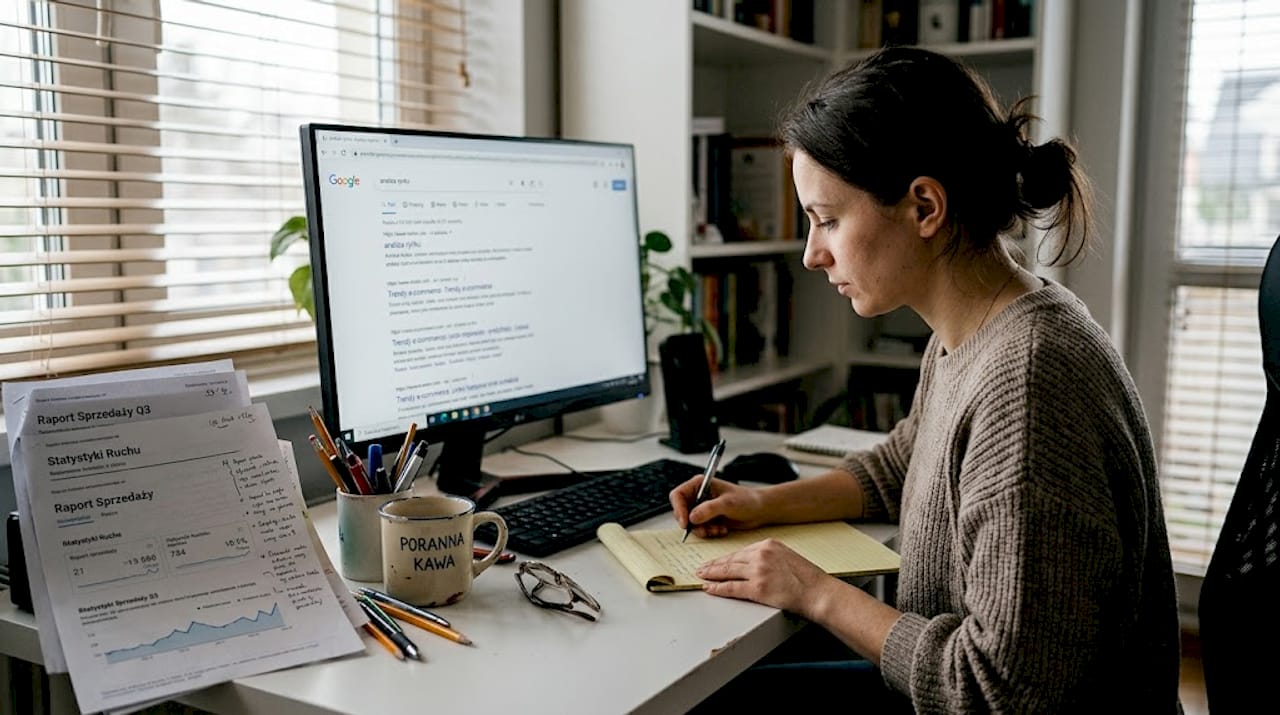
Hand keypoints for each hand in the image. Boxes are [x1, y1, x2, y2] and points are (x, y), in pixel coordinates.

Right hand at [669, 475, 768, 537]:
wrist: (759, 510)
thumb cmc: (746, 500)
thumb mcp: (728, 504)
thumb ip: (709, 509)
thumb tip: (691, 518)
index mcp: (699, 484)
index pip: (678, 495)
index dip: (679, 509)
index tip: (685, 523)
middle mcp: (698, 495)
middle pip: (681, 512)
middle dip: (692, 524)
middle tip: (705, 530)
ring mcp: (702, 508)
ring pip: (690, 524)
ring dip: (703, 530)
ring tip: (718, 529)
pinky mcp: (708, 518)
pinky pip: (700, 529)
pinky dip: (709, 532)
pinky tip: (722, 529)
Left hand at [694, 538, 831, 615]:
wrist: (818, 592)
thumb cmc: (807, 579)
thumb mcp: (786, 557)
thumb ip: (768, 558)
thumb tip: (751, 565)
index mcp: (769, 545)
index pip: (740, 551)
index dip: (725, 558)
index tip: (716, 561)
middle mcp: (761, 555)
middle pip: (731, 560)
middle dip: (714, 565)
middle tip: (701, 568)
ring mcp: (758, 571)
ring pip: (728, 572)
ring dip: (711, 575)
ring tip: (701, 576)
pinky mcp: (757, 588)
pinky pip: (731, 587)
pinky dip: (718, 588)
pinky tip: (709, 588)